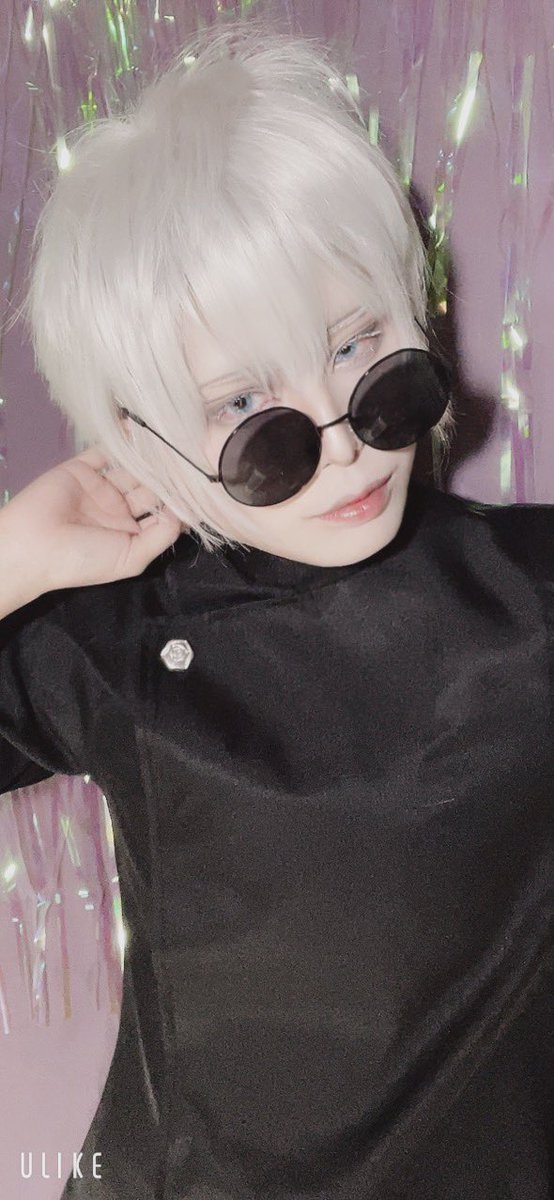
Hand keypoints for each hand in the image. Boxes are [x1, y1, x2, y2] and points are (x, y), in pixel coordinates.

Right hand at [0, 446, 184, 598]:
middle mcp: (117, 510)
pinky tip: (140, 431)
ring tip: (171, 442)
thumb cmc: (81, 560)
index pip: (161, 512)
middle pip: (150, 487)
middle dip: (167, 475)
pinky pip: (104, 451)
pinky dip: (121, 440)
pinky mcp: (82, 469)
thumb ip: (161, 536)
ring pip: (131, 468)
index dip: (178, 500)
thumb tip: (185, 514)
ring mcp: (99, 488)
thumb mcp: (130, 558)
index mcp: (129, 533)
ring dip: (148, 457)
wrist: (32, 546)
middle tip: (191, 456)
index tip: (201, 485)